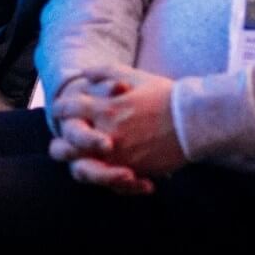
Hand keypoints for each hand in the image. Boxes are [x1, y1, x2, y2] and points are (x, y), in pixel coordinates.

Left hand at [48, 65, 185, 193]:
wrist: (194, 121)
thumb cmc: (165, 96)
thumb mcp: (133, 76)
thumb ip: (105, 73)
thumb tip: (84, 73)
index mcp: (105, 109)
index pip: (68, 110)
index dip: (60, 108)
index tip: (61, 109)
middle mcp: (107, 135)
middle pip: (65, 147)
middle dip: (62, 142)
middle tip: (66, 140)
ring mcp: (118, 157)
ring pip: (83, 169)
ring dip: (80, 162)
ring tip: (84, 159)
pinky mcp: (133, 172)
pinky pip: (109, 182)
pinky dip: (108, 178)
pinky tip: (112, 170)